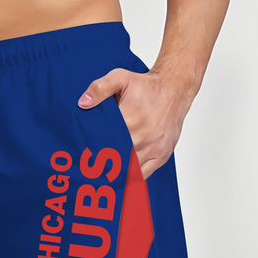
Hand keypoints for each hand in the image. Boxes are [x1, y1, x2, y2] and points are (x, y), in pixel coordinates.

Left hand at [77, 68, 193, 178]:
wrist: (175, 89)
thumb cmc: (146, 86)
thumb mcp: (120, 78)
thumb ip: (99, 88)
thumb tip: (83, 103)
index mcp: (129, 120)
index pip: (105, 143)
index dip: (93, 153)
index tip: (83, 159)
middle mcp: (142, 137)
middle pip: (116, 160)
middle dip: (102, 167)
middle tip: (88, 173)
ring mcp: (153, 148)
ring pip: (129, 171)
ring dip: (115, 175)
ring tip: (100, 179)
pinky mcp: (161, 155)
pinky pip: (144, 175)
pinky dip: (131, 177)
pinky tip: (120, 178)